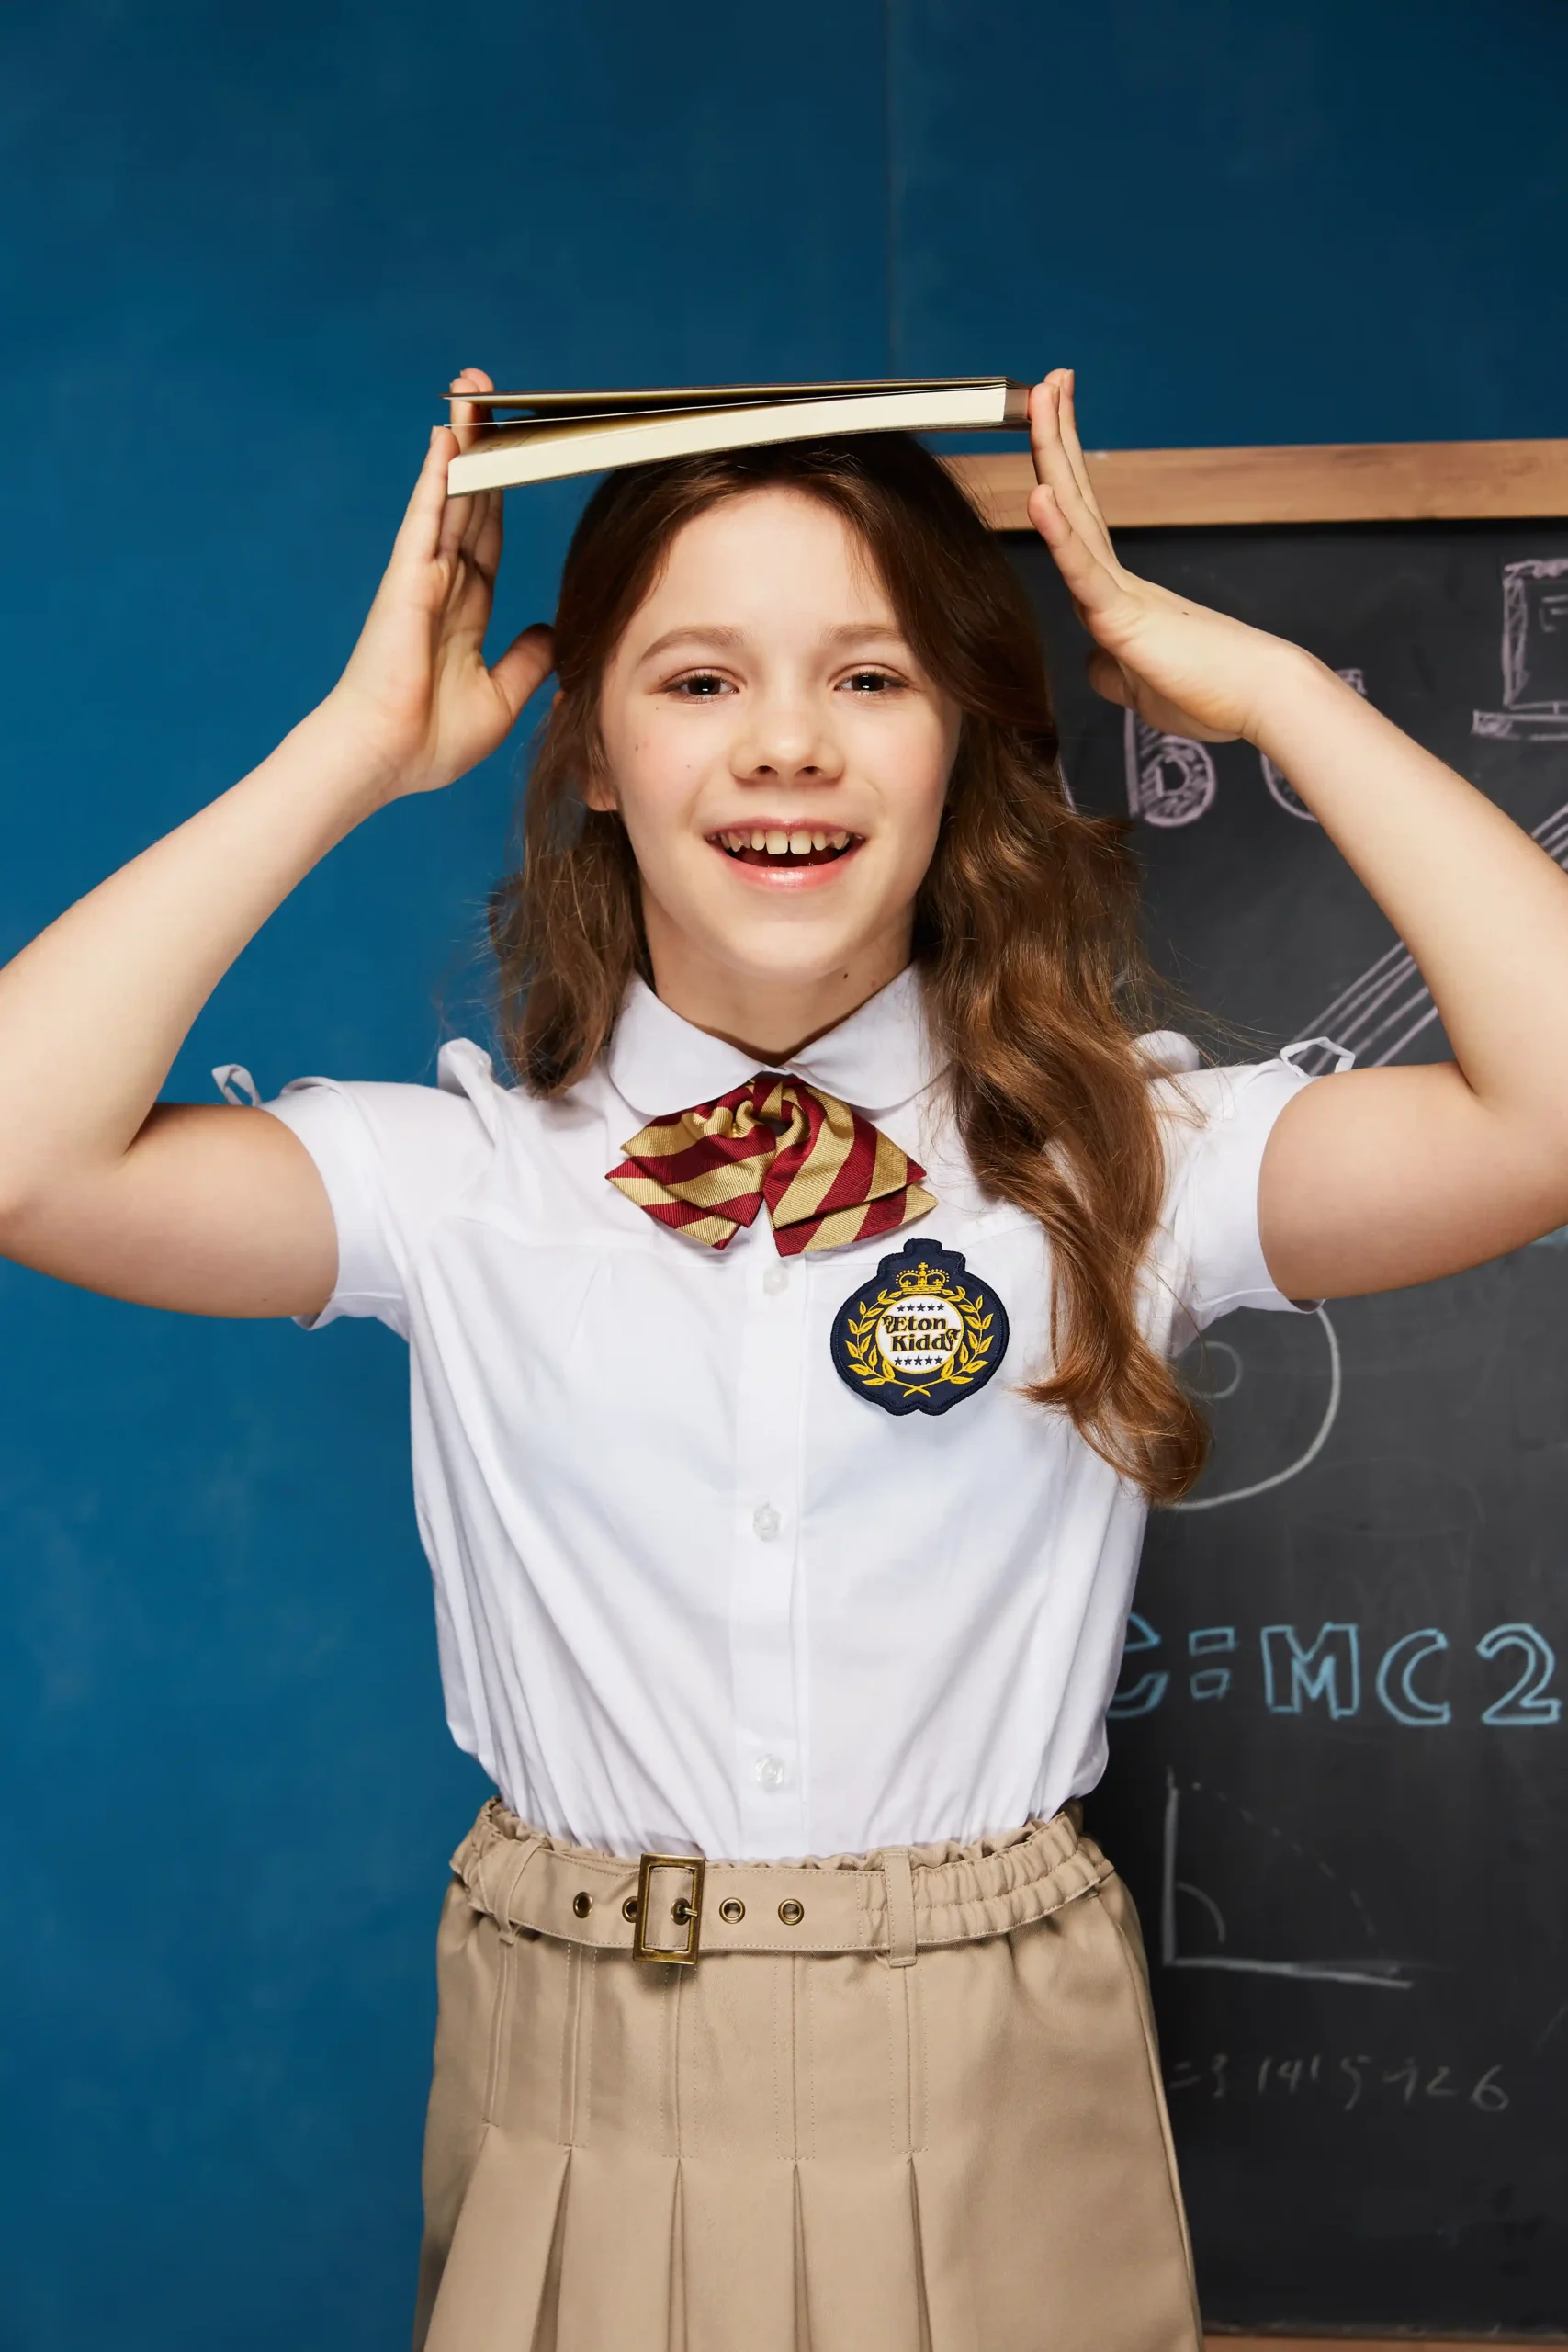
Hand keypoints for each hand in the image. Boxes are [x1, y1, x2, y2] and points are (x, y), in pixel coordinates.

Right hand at [327, 367, 555, 797]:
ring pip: (449, 494)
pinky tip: (449, 436)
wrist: (383, 761)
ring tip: (473, 390)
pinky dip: (439, 476)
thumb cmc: (428, 742)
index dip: (504, 490)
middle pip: (471, 498)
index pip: (490, 533)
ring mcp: (421, 577)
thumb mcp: (501, 700)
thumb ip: (527, 662)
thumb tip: (553, 634)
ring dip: (461, 441)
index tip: (518, 451)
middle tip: (494, 393)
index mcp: (463, 608)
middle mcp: (441, 583)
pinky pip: (426, 517)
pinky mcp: (405, 581)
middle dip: (484, 446)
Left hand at [1027, 369, 1293, 743]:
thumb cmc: (1214, 695)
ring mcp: (1122, 593)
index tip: (1052, 424)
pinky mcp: (1126, 619)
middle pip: (1075, 498)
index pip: (1078, 523)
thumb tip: (1095, 663)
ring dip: (1054, 452)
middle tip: (1049, 380)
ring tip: (1045, 394)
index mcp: (1120, 595)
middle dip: (1057, 437)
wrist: (1263, 704)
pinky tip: (1037, 492)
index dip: (1060, 472)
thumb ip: (1114, 671)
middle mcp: (1120, 581)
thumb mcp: (1142, 687)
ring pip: (1075, 516)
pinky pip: (1084, 572)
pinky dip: (1058, 533)